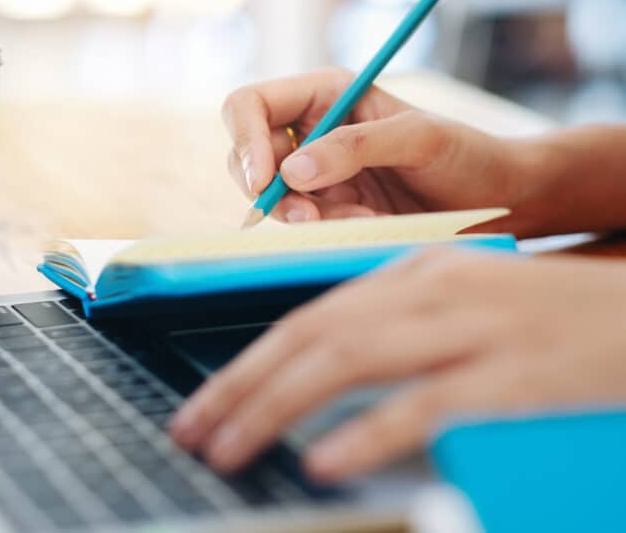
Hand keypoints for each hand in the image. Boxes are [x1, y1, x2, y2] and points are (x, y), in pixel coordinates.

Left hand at [170, 250, 625, 481]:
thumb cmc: (544, 317)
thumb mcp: (459, 306)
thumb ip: (397, 329)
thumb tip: (327, 376)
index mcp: (415, 273)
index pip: (312, 317)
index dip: (249, 362)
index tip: (207, 404)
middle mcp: (431, 290)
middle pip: (315, 336)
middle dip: (243, 386)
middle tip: (191, 431)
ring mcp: (471, 327)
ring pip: (351, 359)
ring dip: (277, 406)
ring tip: (229, 449)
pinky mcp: (513, 373)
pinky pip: (426, 401)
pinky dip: (369, 431)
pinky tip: (327, 460)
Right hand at [222, 68, 531, 232]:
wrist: (494, 198)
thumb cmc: (465, 154)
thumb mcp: (419, 139)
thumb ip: (356, 146)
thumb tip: (290, 174)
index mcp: (325, 94)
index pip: (251, 105)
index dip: (244, 139)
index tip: (263, 180)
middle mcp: (312, 130)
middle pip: (248, 156)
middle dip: (270, 190)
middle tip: (308, 217)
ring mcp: (318, 171)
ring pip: (274, 197)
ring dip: (308, 216)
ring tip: (363, 219)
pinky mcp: (330, 207)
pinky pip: (305, 222)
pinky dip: (329, 230)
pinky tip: (370, 224)